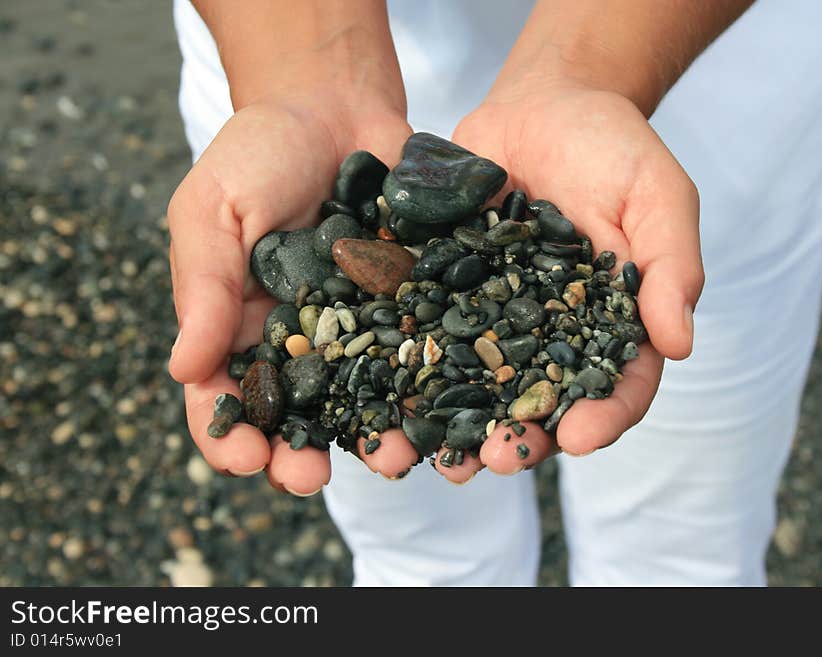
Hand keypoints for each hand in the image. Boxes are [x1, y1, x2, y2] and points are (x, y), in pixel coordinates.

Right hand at [168, 98, 419, 494]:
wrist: (334, 105)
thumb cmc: (259, 153)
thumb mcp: (214, 210)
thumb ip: (202, 286)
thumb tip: (184, 370)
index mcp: (238, 326)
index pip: (223, 396)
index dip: (228, 434)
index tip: (245, 456)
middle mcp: (301, 341)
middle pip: (297, 416)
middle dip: (300, 454)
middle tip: (309, 478)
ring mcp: (359, 330)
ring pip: (366, 401)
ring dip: (377, 437)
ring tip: (395, 458)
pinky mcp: (411, 307)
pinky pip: (421, 356)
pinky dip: (435, 387)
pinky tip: (450, 411)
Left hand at [434, 87, 703, 482]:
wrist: (546, 103)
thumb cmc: (613, 148)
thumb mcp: (657, 195)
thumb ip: (670, 265)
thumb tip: (680, 345)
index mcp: (611, 322)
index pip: (618, 381)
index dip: (603, 415)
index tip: (578, 438)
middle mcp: (552, 332)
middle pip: (541, 399)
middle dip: (523, 437)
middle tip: (499, 462)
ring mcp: (496, 316)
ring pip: (479, 383)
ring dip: (461, 424)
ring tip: (440, 459)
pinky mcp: (448, 290)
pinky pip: (427, 333)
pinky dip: (411, 366)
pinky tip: (390, 396)